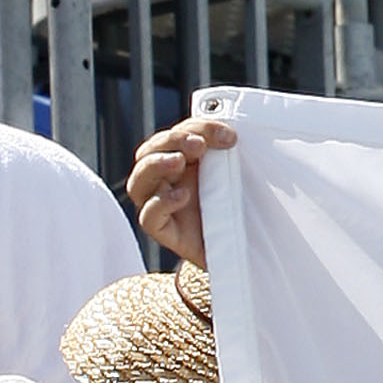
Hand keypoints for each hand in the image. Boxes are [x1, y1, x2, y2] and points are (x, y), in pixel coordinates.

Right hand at [127, 117, 236, 269]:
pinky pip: (148, 216)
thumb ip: (230, 161)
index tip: (228, 135)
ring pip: (139, 180)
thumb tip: (234, 136)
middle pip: (150, 151)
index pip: (178, 135)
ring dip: (156, 164)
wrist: (242, 255)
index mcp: (183, 163)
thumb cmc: (238, 216)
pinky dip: (161, 203)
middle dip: (173, 141)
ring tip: (178, 161)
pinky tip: (181, 196)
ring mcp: (160, 206)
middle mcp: (166, 181)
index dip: (198, 127)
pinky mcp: (164, 232)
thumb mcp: (238, 184)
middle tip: (199, 145)